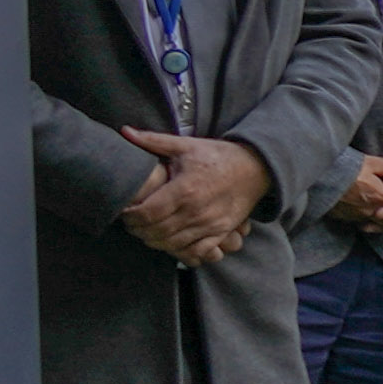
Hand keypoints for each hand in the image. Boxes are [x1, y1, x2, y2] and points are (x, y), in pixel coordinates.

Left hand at [114, 129, 270, 264]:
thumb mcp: (186, 145)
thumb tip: (125, 131)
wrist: (257, 168)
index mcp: (185, 189)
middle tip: (131, 223)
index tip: (124, 211)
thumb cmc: (218, 156)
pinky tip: (172, 242)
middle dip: (138, 230)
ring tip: (147, 231)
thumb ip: (153, 141)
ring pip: (172, 244)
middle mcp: (197, 210)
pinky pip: (197, 252)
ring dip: (154, 241)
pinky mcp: (221, 232)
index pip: (147, 212)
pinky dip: (180, 252)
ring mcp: (211, 224)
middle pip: (156, 231)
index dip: (130, 216)